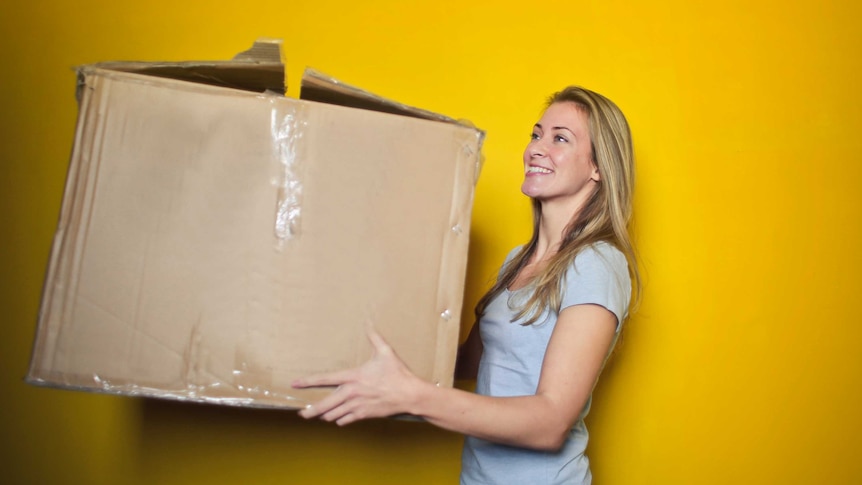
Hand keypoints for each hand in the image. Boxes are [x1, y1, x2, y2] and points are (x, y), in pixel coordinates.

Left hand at [292, 328, 423, 424]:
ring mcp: (357, 406)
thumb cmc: (397, 373)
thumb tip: (368, 321)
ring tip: (320, 415)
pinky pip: (345, 420)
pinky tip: (339, 418)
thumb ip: (374, 337)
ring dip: (326, 415)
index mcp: (353, 377)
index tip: (295, 383)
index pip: (325, 379)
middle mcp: (351, 393)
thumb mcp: (385, 352)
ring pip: (333, 415)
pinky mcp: (363, 415)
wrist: (409, 395)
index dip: (308, 381)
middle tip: (302, 414)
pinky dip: (340, 420)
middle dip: (311, 411)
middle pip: (324, 405)